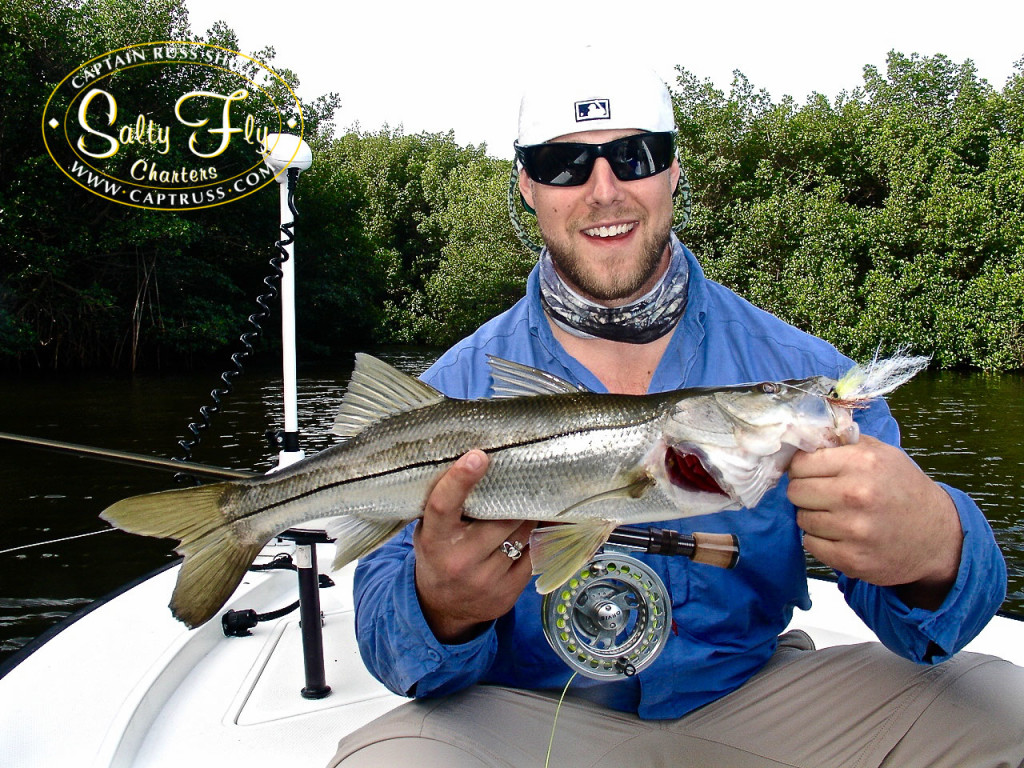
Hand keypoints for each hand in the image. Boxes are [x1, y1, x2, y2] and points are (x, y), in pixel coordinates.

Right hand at [413, 450, 535, 642]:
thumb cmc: (438, 555)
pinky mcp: (508, 592)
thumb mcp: (429, 529)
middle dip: (516, 498)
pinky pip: (533, 555)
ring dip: (529, 516)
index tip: (478, 456)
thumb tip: (475, 460)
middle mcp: (460, 560)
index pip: (444, 505)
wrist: (442, 608)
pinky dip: (537, 538)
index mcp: (435, 539)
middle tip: (527, 478)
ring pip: (522, 534)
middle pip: (502, 517)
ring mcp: (486, 579)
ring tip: (532, 502)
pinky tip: (538, 527)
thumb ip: (446, 502)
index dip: (460, 479)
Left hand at [788, 435, 962, 609]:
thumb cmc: (905, 489)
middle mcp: (856, 495)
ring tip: (838, 515)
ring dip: (814, 517)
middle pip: (796, 491)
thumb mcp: (882, 453)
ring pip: (802, 519)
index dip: (802, 468)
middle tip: (824, 495)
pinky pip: (811, 545)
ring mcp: (854, 530)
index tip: (811, 473)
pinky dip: (821, 540)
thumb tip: (805, 435)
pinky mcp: (852, 559)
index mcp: (862, 462)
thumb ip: (843, 442)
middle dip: (805, 492)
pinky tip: (841, 535)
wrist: (938, 537)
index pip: (801, 463)